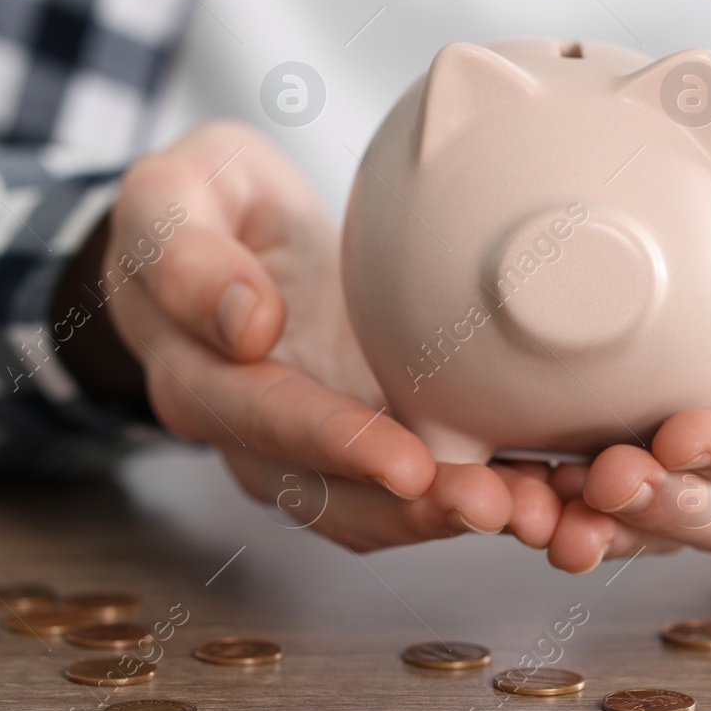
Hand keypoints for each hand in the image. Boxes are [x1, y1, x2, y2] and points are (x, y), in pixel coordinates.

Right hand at [95, 122, 561, 551]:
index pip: (267, 421)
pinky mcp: (363, 434)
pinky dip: (475, 492)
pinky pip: (413, 485)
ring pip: (377, 508)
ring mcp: (310, 444)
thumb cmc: (192, 206)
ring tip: (538, 512)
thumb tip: (247, 323)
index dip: (337, 447)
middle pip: (331, 493)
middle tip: (500, 507)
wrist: (210, 232)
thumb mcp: (168, 195)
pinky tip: (542, 490)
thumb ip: (187, 253)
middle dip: (418, 507)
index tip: (407, 464)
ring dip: (456, 515)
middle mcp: (253, 433)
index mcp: (197, 375)